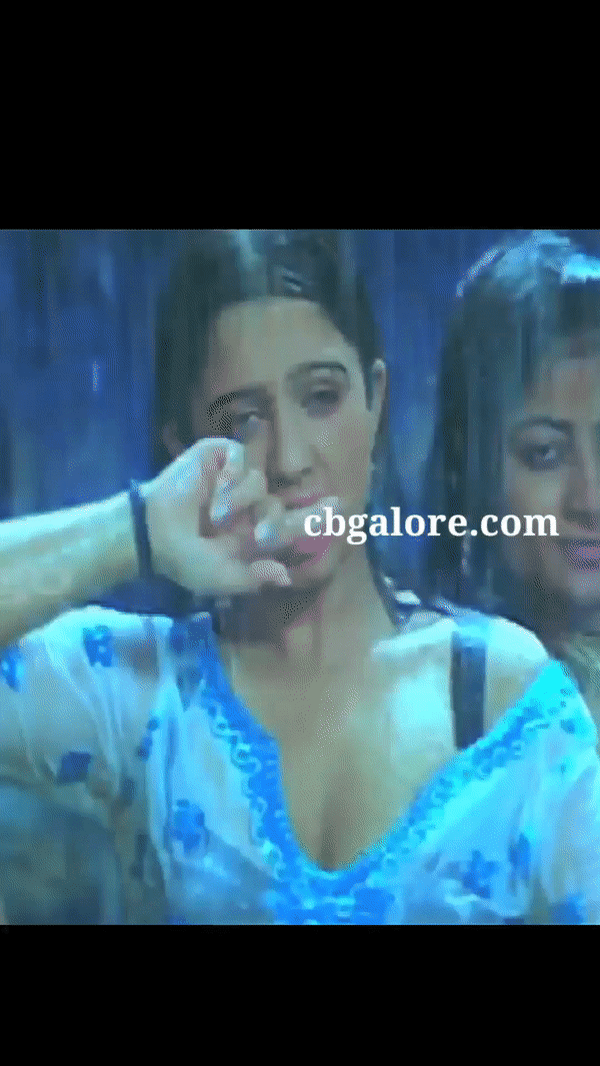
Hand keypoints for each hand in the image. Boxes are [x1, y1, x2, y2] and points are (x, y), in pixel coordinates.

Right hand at [143, 437, 336, 597]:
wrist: (151, 534)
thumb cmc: (184, 560)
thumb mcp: (220, 578)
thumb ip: (253, 578)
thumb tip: (285, 577)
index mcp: (254, 533)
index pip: (293, 525)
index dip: (317, 519)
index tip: (340, 512)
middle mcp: (250, 504)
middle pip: (281, 503)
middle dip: (281, 520)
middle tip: (264, 535)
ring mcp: (235, 479)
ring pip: (260, 484)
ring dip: (241, 504)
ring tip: (217, 519)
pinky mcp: (218, 456)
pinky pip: (241, 460)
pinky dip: (232, 479)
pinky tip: (215, 495)